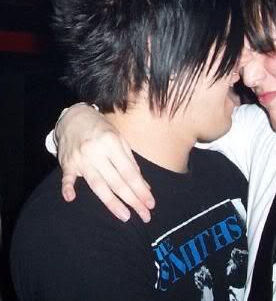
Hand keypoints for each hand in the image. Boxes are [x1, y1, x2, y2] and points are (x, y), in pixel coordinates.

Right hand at [56, 104, 154, 221]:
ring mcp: (81, 158)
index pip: (129, 172)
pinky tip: (71, 198)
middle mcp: (97, 152)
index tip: (151, 204)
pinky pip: (66, 177)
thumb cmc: (102, 130)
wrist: (74, 117)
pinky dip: (67, 188)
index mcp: (112, 144)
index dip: (141, 189)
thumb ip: (130, 162)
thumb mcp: (120, 139)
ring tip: (125, 216)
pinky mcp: (66, 163)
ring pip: (97, 185)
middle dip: (132, 200)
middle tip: (145, 216)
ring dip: (112, 202)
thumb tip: (144, 185)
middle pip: (117, 181)